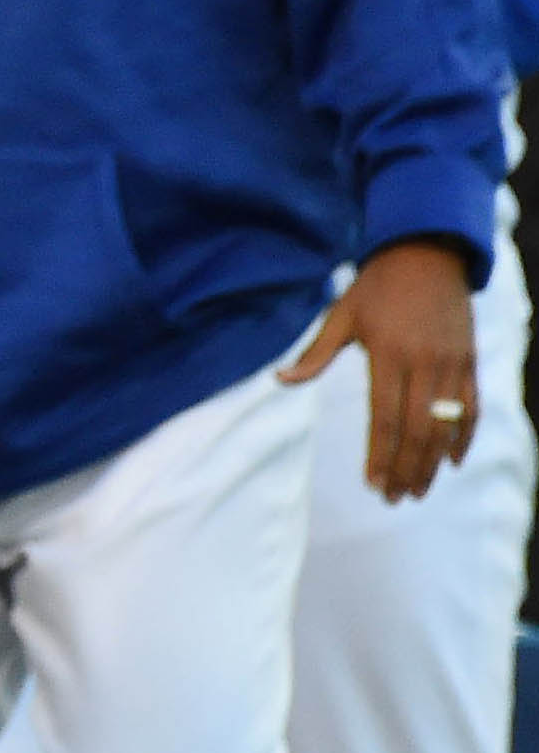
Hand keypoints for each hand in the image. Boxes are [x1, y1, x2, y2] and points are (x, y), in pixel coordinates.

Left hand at [280, 236, 477, 501]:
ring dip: (432, 463)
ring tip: (418, 490)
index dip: (379, 456)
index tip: (372, 484)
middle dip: (406, 470)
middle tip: (394, 498)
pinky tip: (452, 461)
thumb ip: (315, 354)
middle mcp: (422, 363)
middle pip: (416, 431)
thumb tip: (280, 380)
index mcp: (386, 354)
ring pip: (445, 427)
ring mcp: (451, 364)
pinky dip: (464, 438)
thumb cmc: (375, 286)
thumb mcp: (340, 314)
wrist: (426, 253)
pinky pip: (472, 409)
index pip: (383, 418)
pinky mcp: (469, 362)